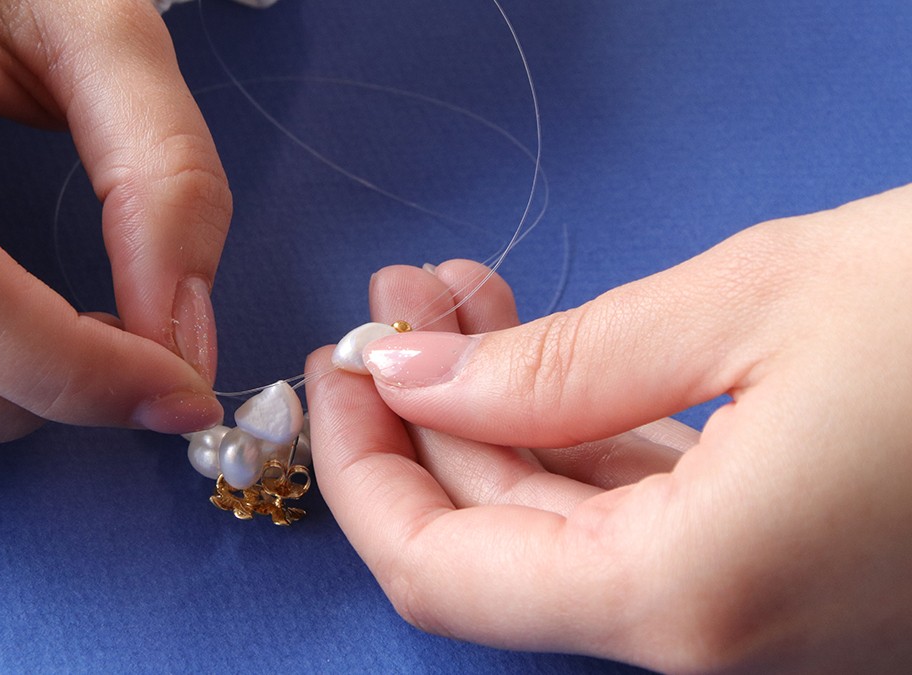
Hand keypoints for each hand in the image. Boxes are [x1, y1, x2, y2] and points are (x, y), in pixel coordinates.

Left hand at [307, 185, 911, 671]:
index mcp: (698, 599)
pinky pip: (642, 513)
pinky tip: (537, 342)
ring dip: (495, 410)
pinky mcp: (792, 566)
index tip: (334, 367)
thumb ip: (555, 363)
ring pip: (565, 526)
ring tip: (454, 296)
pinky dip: (574, 430)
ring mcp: (764, 613)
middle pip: (495, 547)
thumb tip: (411, 378)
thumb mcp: (752, 302)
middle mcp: (724, 638)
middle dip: (426, 416)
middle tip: (396, 301)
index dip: (363, 472)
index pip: (445, 575)